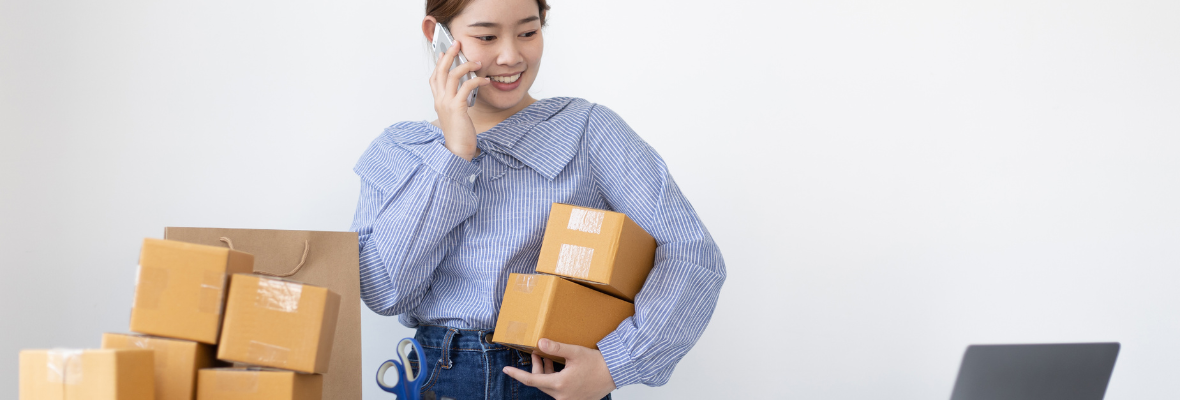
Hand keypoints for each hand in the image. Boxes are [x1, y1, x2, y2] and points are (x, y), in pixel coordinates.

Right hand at [429, 39, 489, 160]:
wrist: (457, 151)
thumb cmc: (459, 134)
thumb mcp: (456, 115)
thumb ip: (457, 102)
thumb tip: (466, 89)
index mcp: (438, 101)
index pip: (435, 78)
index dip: (439, 64)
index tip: (445, 52)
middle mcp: (440, 100)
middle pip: (441, 71)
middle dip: (449, 55)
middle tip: (457, 44)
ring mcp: (447, 103)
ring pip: (453, 75)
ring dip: (466, 65)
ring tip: (478, 62)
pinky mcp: (457, 108)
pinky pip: (466, 87)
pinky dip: (477, 80)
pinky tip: (485, 80)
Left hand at [501, 339, 616, 399]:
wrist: (614, 373)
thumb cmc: (596, 363)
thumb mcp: (574, 352)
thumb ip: (556, 348)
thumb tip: (540, 343)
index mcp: (559, 385)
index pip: (531, 380)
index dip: (517, 374)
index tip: (505, 370)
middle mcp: (562, 396)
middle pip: (540, 382)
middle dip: (536, 367)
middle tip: (536, 352)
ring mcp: (569, 399)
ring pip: (549, 386)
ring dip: (546, 372)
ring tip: (547, 357)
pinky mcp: (575, 399)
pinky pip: (559, 390)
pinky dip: (555, 378)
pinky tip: (558, 367)